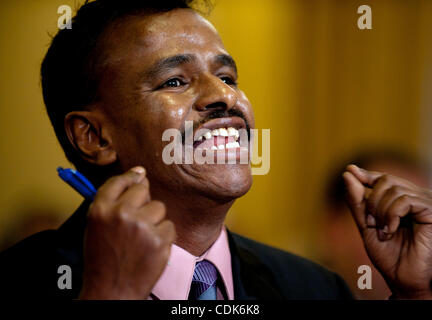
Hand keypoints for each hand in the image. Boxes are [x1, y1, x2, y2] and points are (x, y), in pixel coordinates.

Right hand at [79, 167, 175, 299]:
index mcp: (100, 210)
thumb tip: (139, 178)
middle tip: (138, 221)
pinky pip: (169, 226)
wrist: (112, 291)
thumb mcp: (96, 228)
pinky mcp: (160, 239)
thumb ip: (112, 203)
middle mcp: (120, 214)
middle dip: (144, 202)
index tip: (140, 175)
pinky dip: (164, 237)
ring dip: (155, 221)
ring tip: (143, 239)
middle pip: (143, 190)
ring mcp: (142, 226)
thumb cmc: (103, 260)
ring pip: (159, 208)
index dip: (131, 177)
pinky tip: (152, 248)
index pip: (118, 182)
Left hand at [343, 164, 431, 298]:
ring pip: (394, 190)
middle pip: (386, 180)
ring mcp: (425, 203)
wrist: (402, 279)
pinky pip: (405, 200)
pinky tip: (390, 230)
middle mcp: (415, 198)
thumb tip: (348, 173)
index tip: (350, 170)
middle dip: (371, 202)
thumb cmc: (387, 254)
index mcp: (401, 200)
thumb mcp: (366, 224)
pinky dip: (391, 215)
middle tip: (371, 223)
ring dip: (380, 212)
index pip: (384, 177)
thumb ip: (357, 201)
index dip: (367, 174)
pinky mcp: (431, 211)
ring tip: (383, 232)